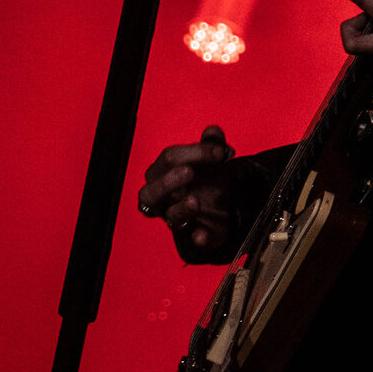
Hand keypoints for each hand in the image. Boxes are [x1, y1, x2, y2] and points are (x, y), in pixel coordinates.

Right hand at [137, 124, 239, 260]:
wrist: (220, 205)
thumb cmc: (206, 178)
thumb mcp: (209, 159)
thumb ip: (211, 143)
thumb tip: (213, 131)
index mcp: (162, 173)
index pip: (168, 159)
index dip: (194, 152)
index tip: (221, 152)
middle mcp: (163, 198)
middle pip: (151, 192)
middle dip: (169, 181)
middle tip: (190, 172)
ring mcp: (177, 218)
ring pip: (168, 217)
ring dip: (181, 209)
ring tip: (195, 201)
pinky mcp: (195, 234)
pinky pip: (192, 239)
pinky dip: (198, 237)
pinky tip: (203, 234)